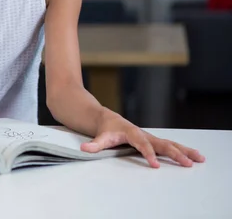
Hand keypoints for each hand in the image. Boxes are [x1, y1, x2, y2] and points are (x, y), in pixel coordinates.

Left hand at [80, 113, 205, 167]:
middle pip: (162, 144)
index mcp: (132, 133)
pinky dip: (183, 150)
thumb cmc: (106, 129)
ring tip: (199, 159)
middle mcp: (145, 134)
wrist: (108, 119)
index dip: (148, 153)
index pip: (142, 144)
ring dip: (185, 151)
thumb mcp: (100, 136)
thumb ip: (94, 144)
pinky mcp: (154, 140)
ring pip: (170, 144)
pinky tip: (195, 157)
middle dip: (175, 154)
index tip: (155, 165)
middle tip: (186, 164)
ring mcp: (151, 137)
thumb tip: (84, 148)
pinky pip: (171, 145)